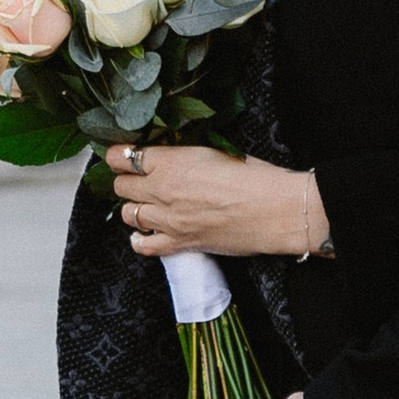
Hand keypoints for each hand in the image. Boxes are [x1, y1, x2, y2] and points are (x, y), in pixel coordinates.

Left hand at [105, 143, 325, 262]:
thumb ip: (186, 157)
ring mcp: (168, 220)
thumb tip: (174, 160)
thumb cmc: (257, 178)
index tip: (123, 156)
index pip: (126, 157)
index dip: (121, 156)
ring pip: (129, 214)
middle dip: (128, 181)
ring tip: (147, 205)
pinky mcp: (180, 244)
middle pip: (122, 186)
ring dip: (135, 208)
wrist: (277, 210)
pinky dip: (140, 240)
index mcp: (172, 161)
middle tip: (138, 180)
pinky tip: (146, 234)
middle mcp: (162, 190)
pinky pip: (144, 246)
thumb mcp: (217, 152)